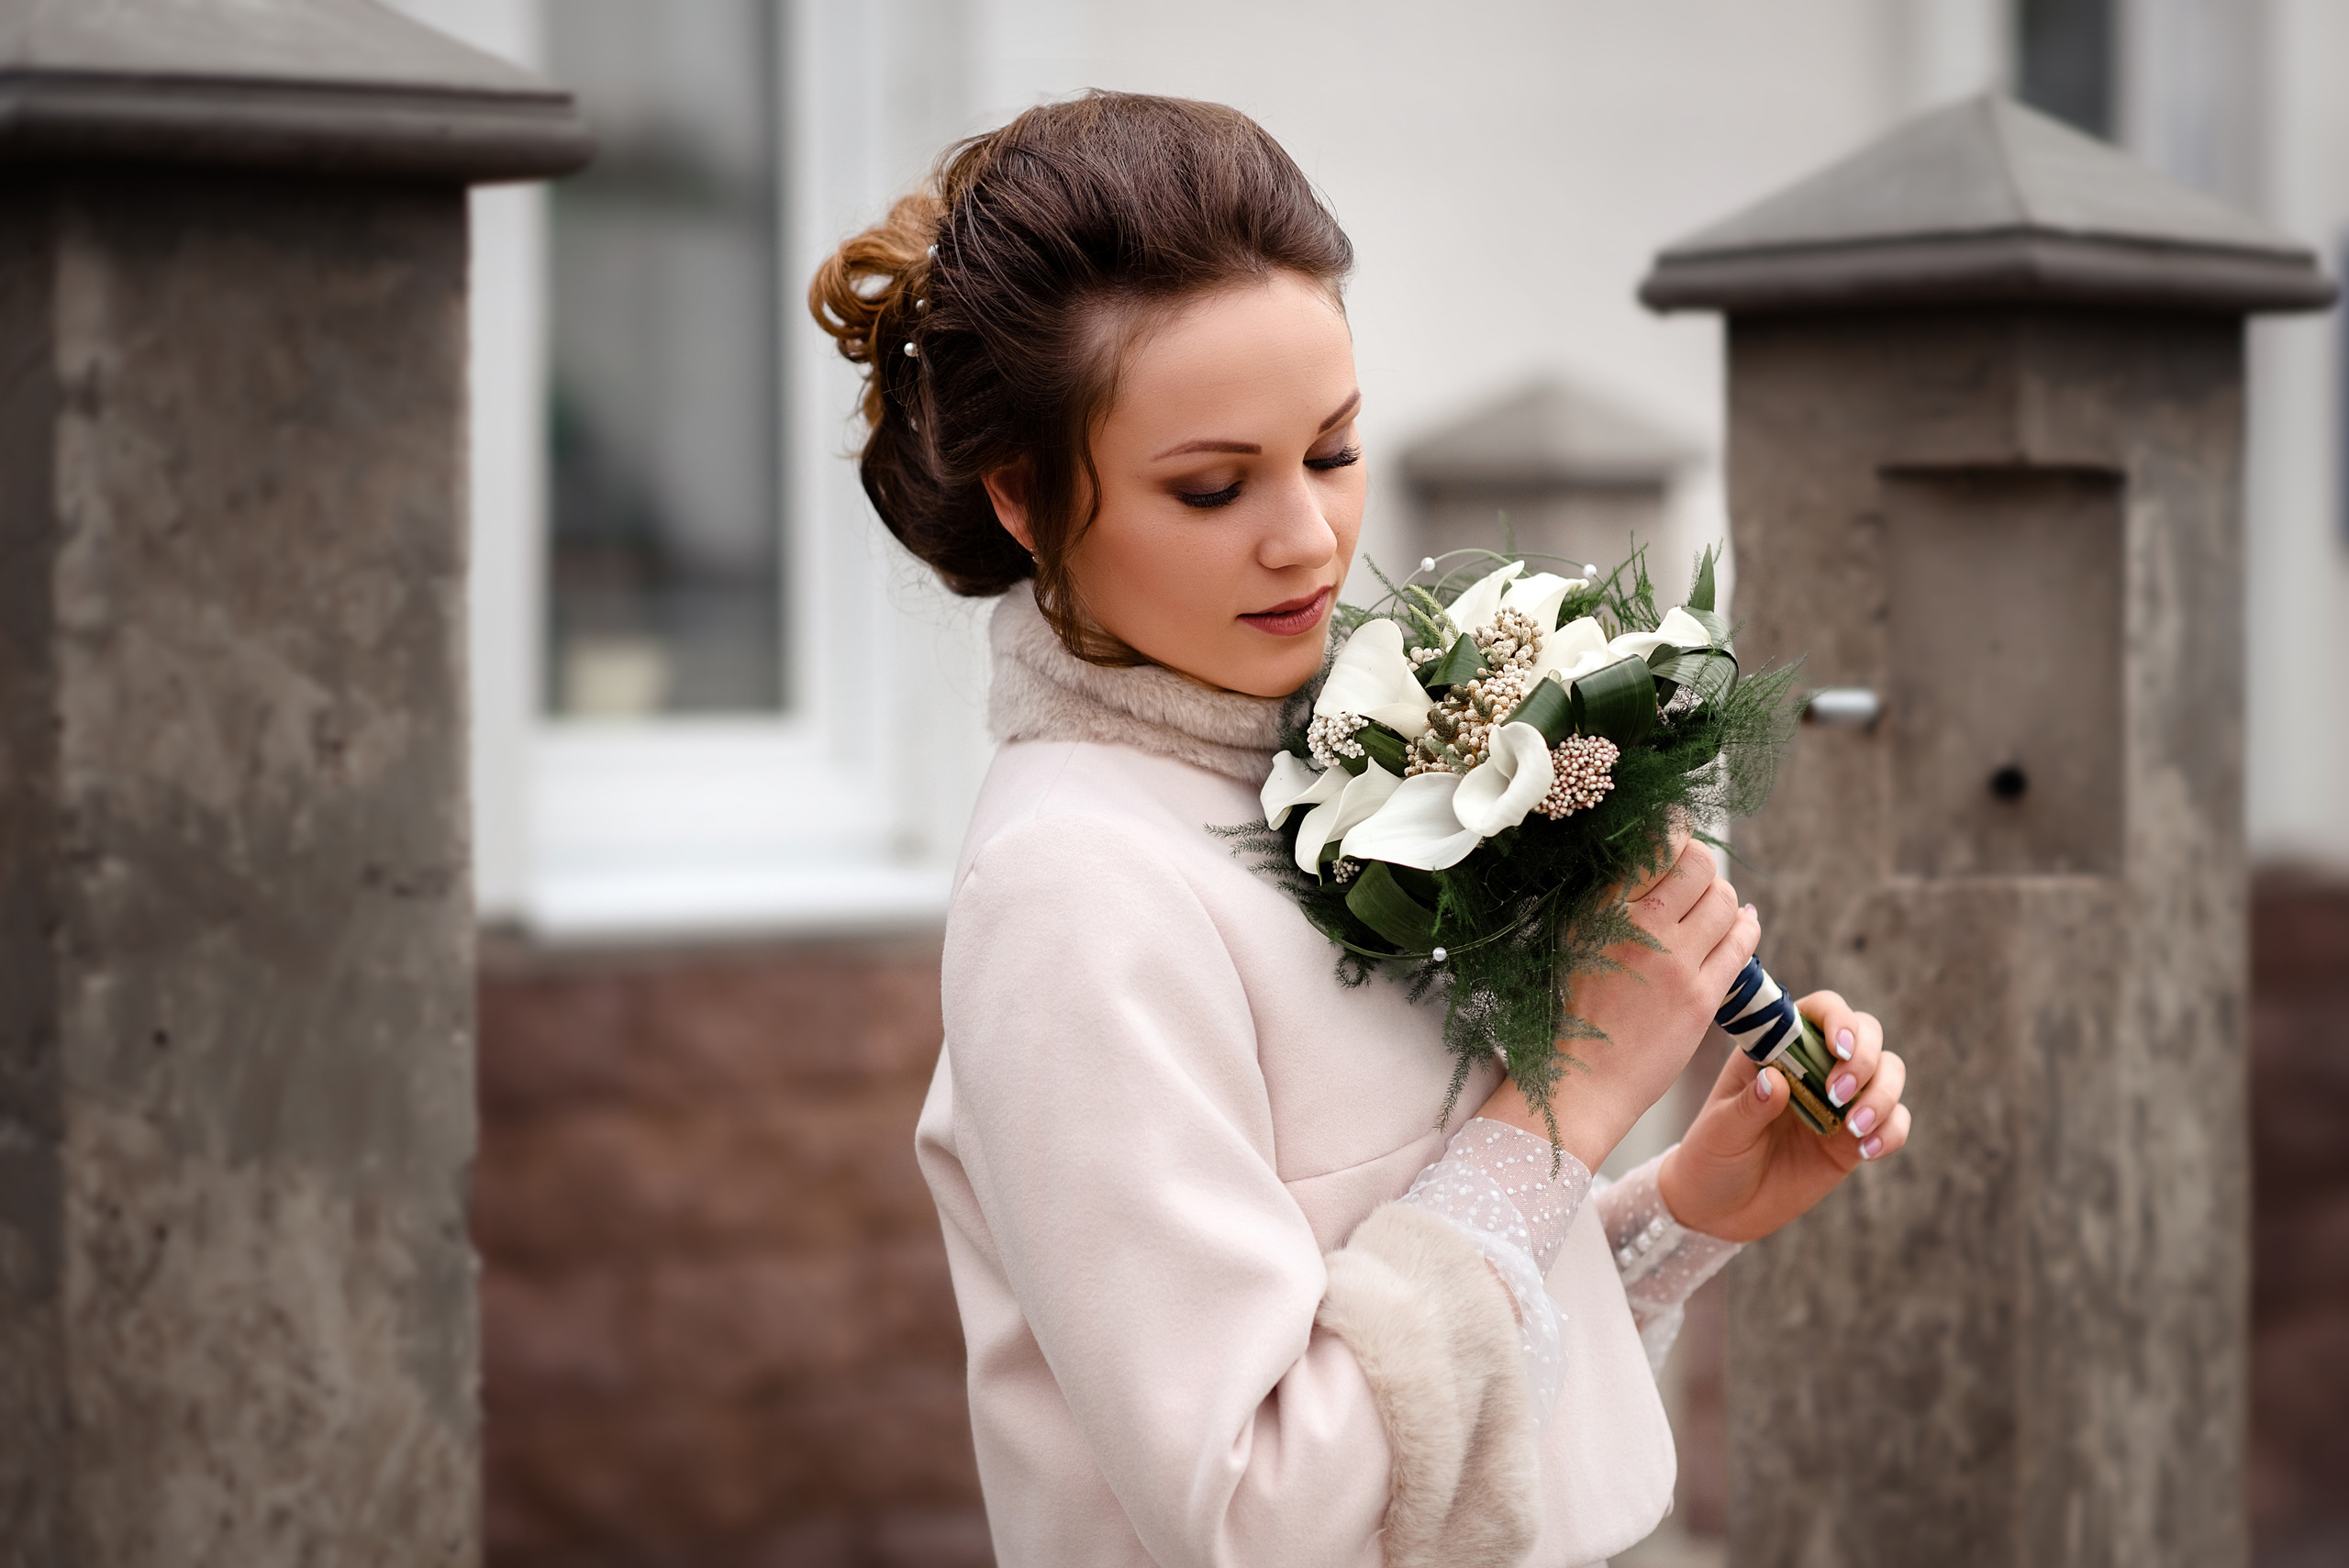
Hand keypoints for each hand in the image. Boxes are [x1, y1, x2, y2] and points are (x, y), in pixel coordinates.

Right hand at [1477, 829, 1760, 1172]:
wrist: (1582, 1078)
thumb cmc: (1573, 1008)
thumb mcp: (1572, 939)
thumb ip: (1605, 897)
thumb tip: (1643, 854)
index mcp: (1600, 909)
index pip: (1655, 842)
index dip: (1673, 831)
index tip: (1675, 838)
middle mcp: (1640, 927)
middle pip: (1699, 863)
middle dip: (1702, 864)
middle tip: (1695, 877)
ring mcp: (1675, 962)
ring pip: (1726, 900)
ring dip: (1724, 898)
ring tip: (1712, 907)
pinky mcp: (1703, 996)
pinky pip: (1743, 943)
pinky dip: (1747, 926)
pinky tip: (1742, 924)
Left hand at [1657, 991, 1911, 1242]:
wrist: (1721, 1209)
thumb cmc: (1712, 1155)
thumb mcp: (1721, 1130)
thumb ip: (1748, 1105)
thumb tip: (1775, 1079)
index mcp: (1777, 1048)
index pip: (1821, 1011)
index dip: (1838, 1019)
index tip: (1837, 1048)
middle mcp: (1814, 1066)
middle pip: (1867, 1034)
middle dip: (1864, 1058)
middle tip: (1836, 1094)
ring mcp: (1839, 1102)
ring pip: (1889, 1073)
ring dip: (1882, 1095)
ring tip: (1854, 1128)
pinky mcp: (1853, 1139)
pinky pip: (1894, 1122)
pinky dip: (1892, 1131)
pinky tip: (1867, 1151)